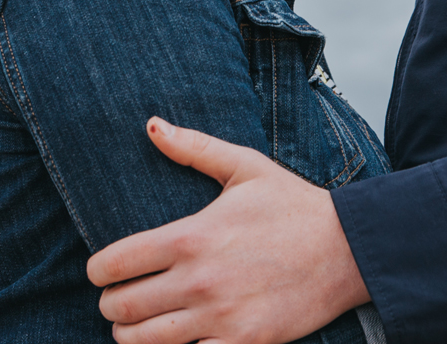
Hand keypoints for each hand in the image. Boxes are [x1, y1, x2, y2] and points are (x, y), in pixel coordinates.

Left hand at [85, 118, 367, 343]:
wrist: (349, 250)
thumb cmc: (293, 204)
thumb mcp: (244, 166)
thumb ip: (193, 147)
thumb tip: (150, 123)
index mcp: (191, 237)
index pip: (116, 263)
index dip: (98, 271)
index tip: (100, 272)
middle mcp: (199, 281)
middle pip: (122, 307)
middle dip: (111, 305)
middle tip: (116, 301)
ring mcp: (220, 318)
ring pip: (144, 342)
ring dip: (132, 335)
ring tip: (137, 326)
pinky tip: (176, 340)